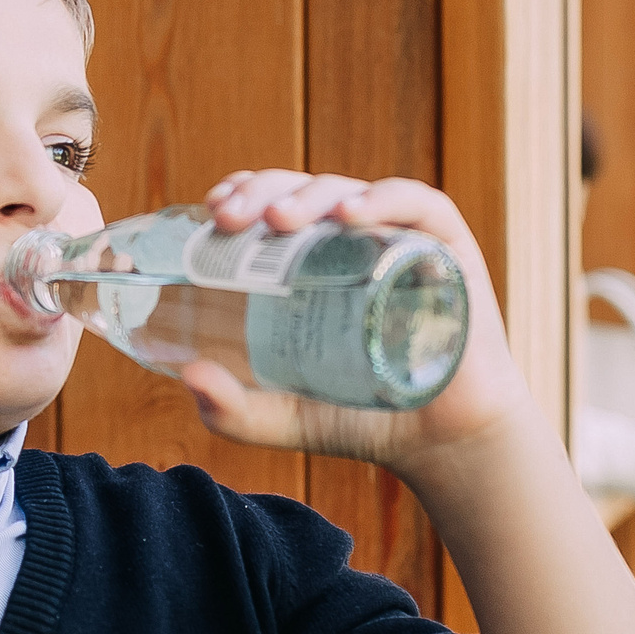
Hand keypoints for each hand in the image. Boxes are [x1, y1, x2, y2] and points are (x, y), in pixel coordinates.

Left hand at [178, 170, 533, 481]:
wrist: (440, 442)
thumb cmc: (362, 419)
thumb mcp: (282, 419)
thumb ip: (232, 409)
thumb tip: (188, 377)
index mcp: (308, 264)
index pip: (268, 208)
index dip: (239, 196)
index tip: (210, 212)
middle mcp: (349, 241)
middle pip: (299, 192)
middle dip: (259, 193)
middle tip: (228, 219)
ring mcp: (397, 238)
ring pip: (346, 191)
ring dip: (308, 196)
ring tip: (278, 220)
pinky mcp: (446, 246)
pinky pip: (415, 204)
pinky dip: (381, 199)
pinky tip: (351, 214)